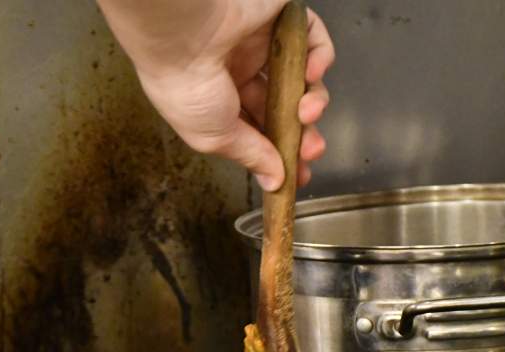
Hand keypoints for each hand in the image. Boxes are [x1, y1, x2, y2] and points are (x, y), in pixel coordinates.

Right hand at [96, 0, 334, 190]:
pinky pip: (312, 38)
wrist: (184, 34)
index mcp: (219, 101)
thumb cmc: (186, 88)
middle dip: (302, 132)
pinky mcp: (279, 17)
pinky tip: (311, 74)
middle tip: (312, 150)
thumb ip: (251, 156)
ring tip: (308, 113)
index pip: (259, 129)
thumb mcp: (216, 137)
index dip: (280, 151)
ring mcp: (262, 43)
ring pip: (302, 77)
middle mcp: (241, 71)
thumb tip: (274, 180)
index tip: (298, 174)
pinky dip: (320, 58)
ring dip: (314, 100)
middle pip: (285, 107)